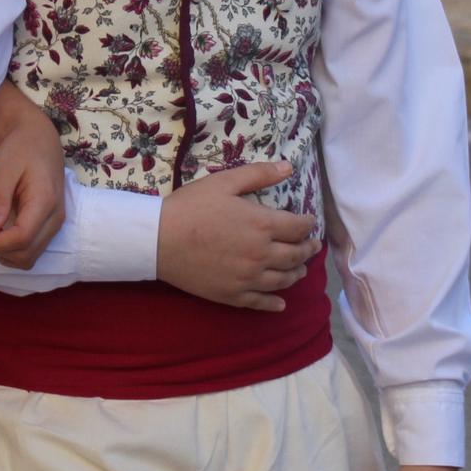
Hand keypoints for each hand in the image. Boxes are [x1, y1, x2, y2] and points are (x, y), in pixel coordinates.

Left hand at [0, 83, 65, 269]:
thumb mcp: (4, 169)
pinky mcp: (48, 225)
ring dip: (2, 251)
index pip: (21, 238)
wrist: (40, 137)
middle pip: (26, 254)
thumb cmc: (22, 148)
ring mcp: (54, 224)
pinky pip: (30, 249)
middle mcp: (55, 218)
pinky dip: (9, 248)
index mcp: (45, 202)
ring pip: (28, 257)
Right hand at [156, 161, 317, 311]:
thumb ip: (259, 174)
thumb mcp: (224, 182)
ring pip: (284, 280)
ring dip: (296, 273)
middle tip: (312, 246)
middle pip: (296, 255)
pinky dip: (276, 303)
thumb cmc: (191, 206)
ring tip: (300, 269)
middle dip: (308, 249)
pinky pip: (262, 302)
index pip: (298, 227)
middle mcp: (262, 255)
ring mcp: (249, 278)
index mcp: (263, 225)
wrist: (158, 239)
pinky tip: (281, 303)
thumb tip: (289, 167)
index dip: (308, 224)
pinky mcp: (233, 295)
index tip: (309, 222)